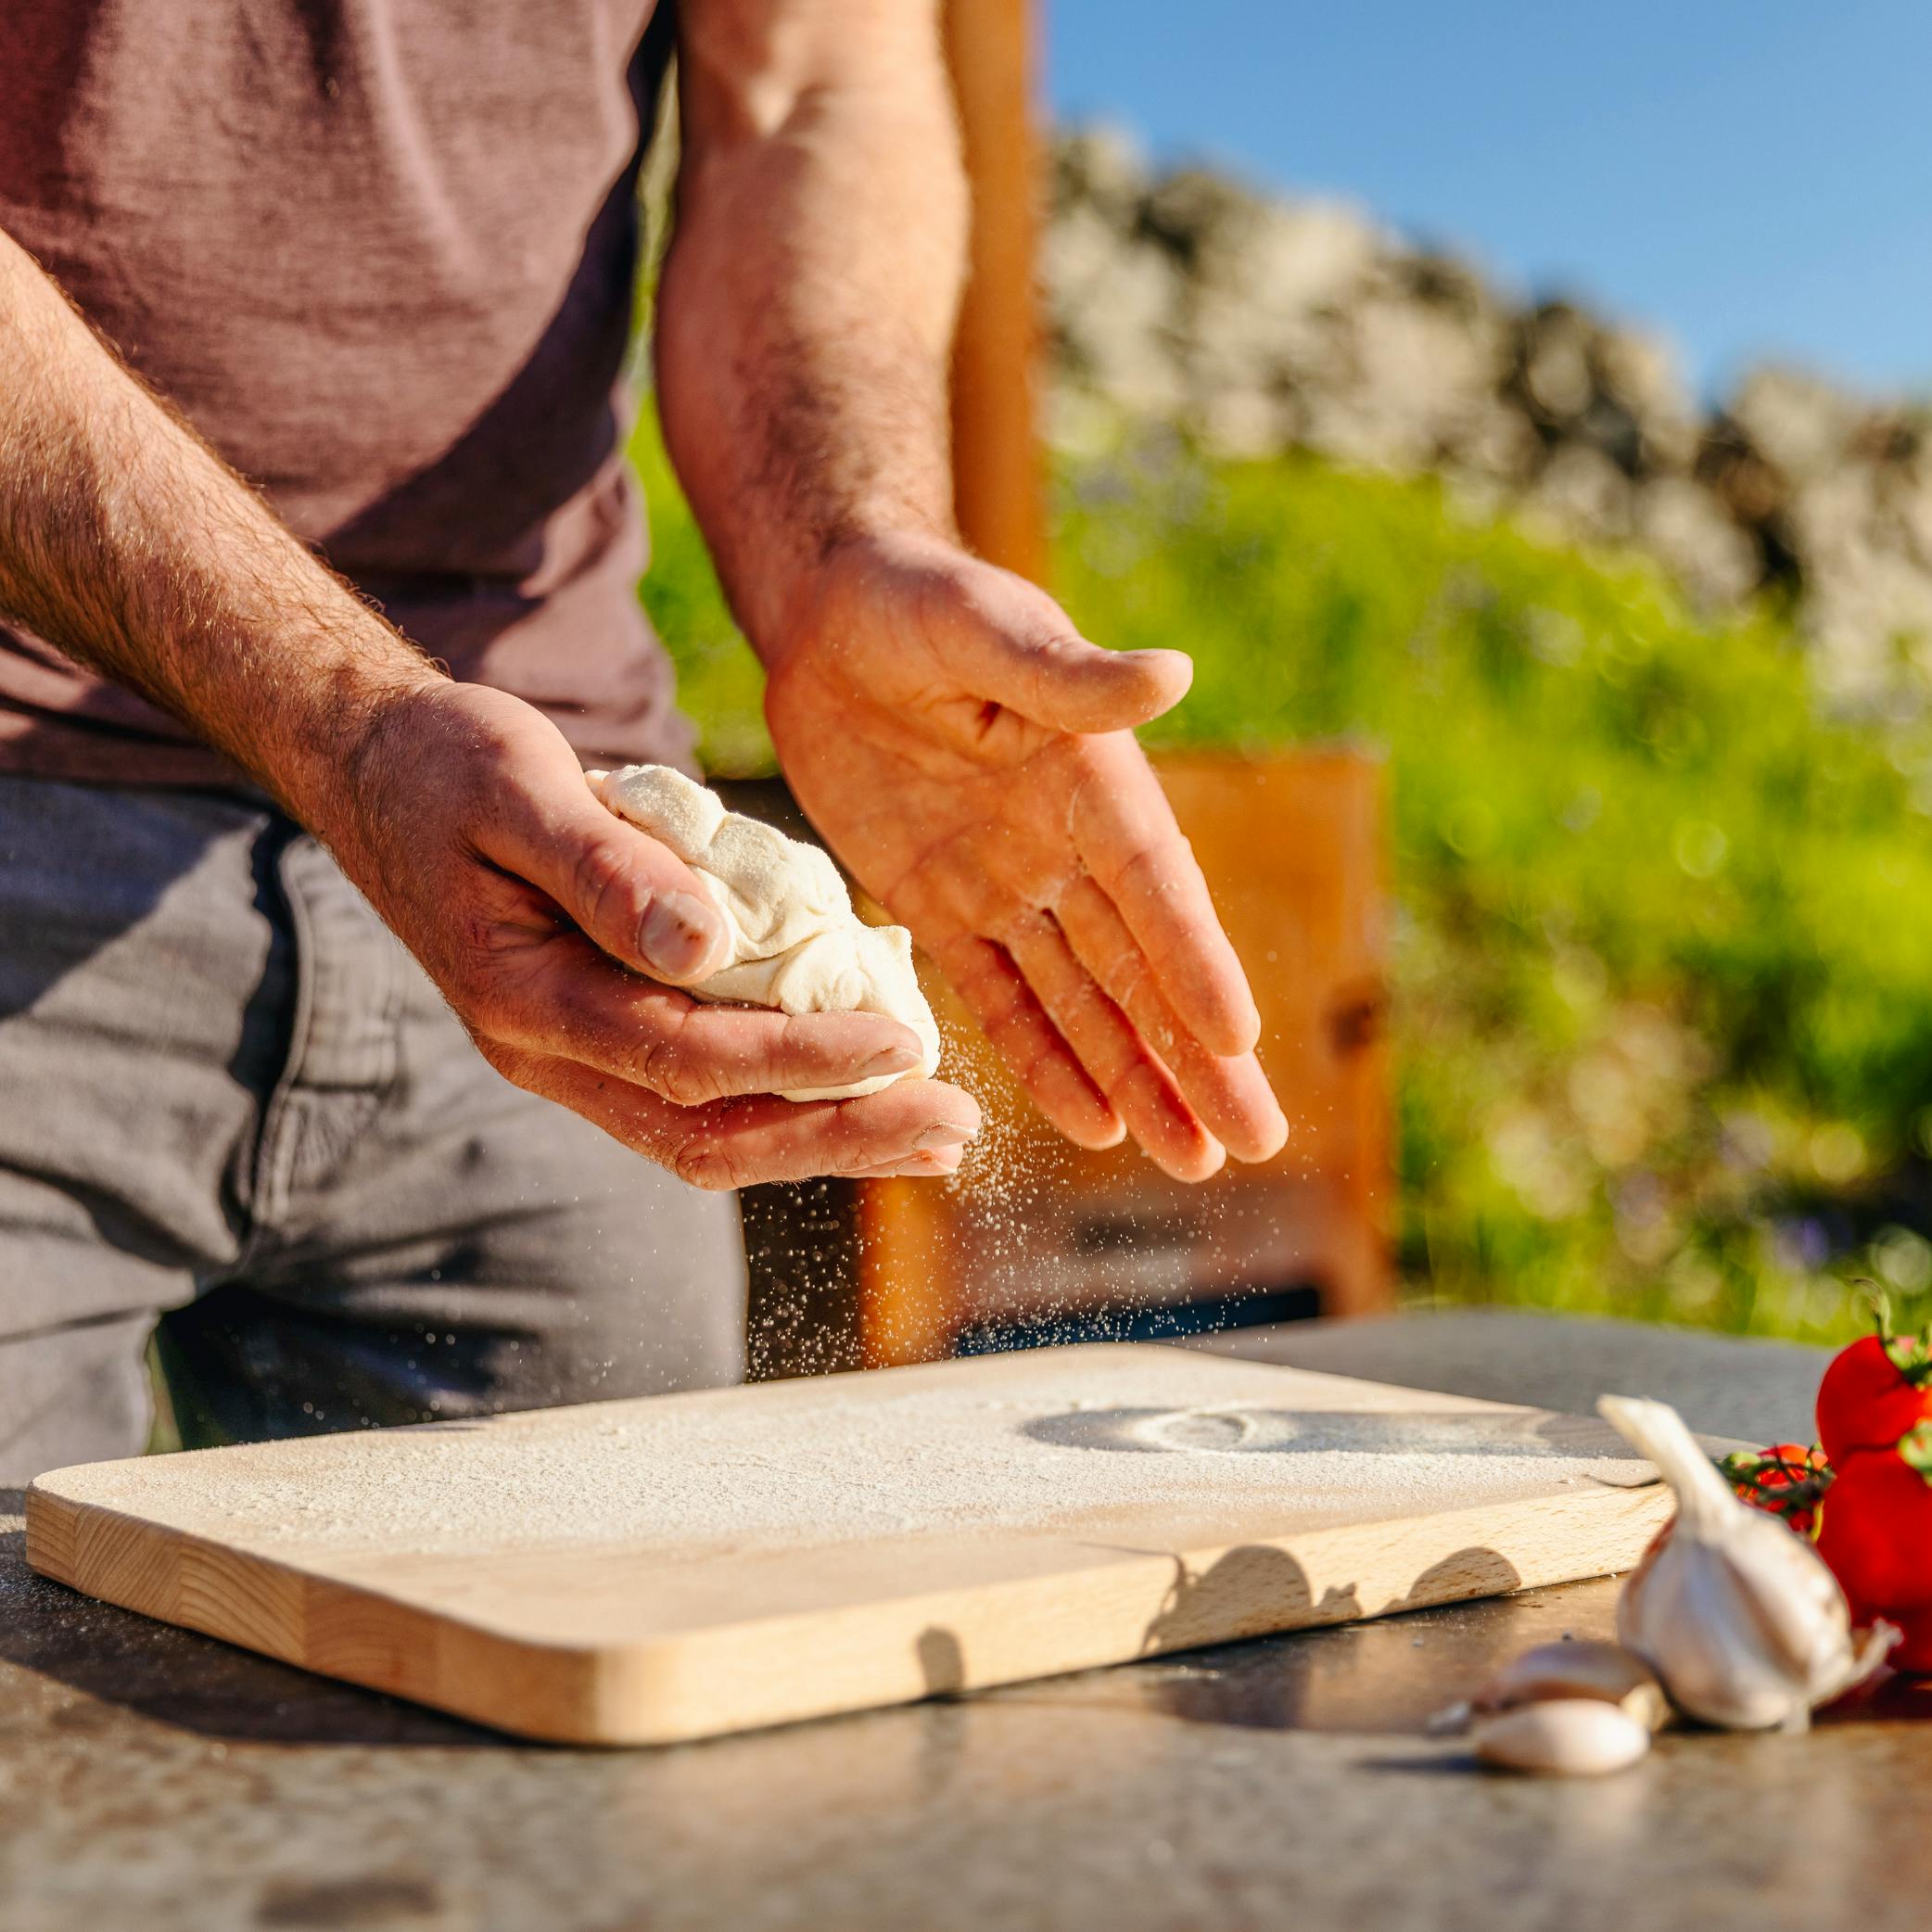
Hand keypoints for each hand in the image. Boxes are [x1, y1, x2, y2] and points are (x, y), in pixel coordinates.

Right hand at [319, 680, 980, 1187]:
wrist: (381, 775)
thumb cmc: (450, 764)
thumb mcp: (519, 784)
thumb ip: (606, 868)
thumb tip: (706, 946)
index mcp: (523, 997)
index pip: (686, 1059)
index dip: (801, 1061)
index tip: (904, 1046)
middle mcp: (547, 1053)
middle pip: (708, 1133)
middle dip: (838, 1135)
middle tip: (953, 1128)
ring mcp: (571, 1058)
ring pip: (710, 1134)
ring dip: (825, 1138)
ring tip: (934, 1133)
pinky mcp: (600, 1038)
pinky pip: (701, 1095)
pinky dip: (788, 1099)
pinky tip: (864, 1086)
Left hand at [765, 532, 1286, 1181]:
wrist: (831, 615)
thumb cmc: (916, 599)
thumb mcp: (985, 626)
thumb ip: (1068, 672)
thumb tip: (1171, 674)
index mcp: (1094, 781)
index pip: (1156, 889)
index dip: (1195, 964)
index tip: (1238, 1041)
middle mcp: (1066, 846)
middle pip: (1141, 970)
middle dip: (1194, 1060)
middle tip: (1250, 1144)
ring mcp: (1008, 883)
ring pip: (1082, 1003)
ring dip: (1133, 1080)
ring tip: (1188, 1159)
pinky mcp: (941, 906)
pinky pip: (997, 997)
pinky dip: (1042, 1059)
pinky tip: (1091, 1122)